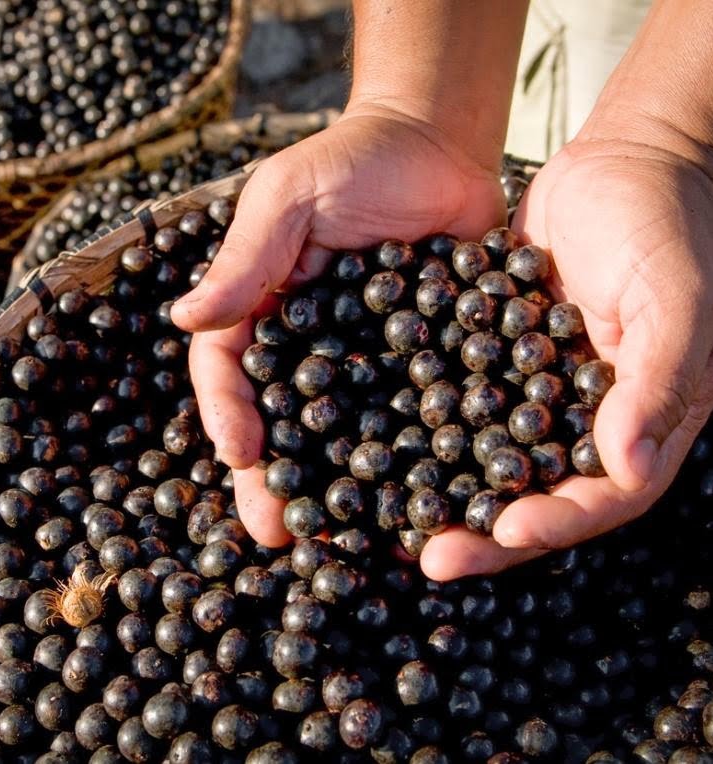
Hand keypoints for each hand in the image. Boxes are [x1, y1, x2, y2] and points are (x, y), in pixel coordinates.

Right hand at [170, 104, 506, 547]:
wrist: (441, 143)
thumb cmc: (352, 160)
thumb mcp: (287, 198)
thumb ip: (246, 259)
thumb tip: (184, 319)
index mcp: (262, 314)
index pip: (230, 372)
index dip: (229, 414)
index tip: (239, 454)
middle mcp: (308, 352)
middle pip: (283, 425)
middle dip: (276, 480)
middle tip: (277, 534)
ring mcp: (368, 367)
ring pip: (346, 439)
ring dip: (340, 493)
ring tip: (342, 543)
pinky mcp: (427, 370)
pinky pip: (416, 423)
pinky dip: (416, 465)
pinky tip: (422, 506)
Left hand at [420, 133, 712, 579]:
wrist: (621, 162)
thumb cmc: (666, 227)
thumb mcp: (674, 302)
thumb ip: (657, 385)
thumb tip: (629, 471)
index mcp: (637, 424)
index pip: (598, 499)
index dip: (552, 525)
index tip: (501, 537)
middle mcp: (580, 422)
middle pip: (530, 494)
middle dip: (480, 531)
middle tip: (424, 556)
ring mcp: (531, 392)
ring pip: (482, 458)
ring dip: (440, 490)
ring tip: (388, 519)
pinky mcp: (489, 357)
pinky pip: (452, 401)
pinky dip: (417, 425)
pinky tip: (370, 442)